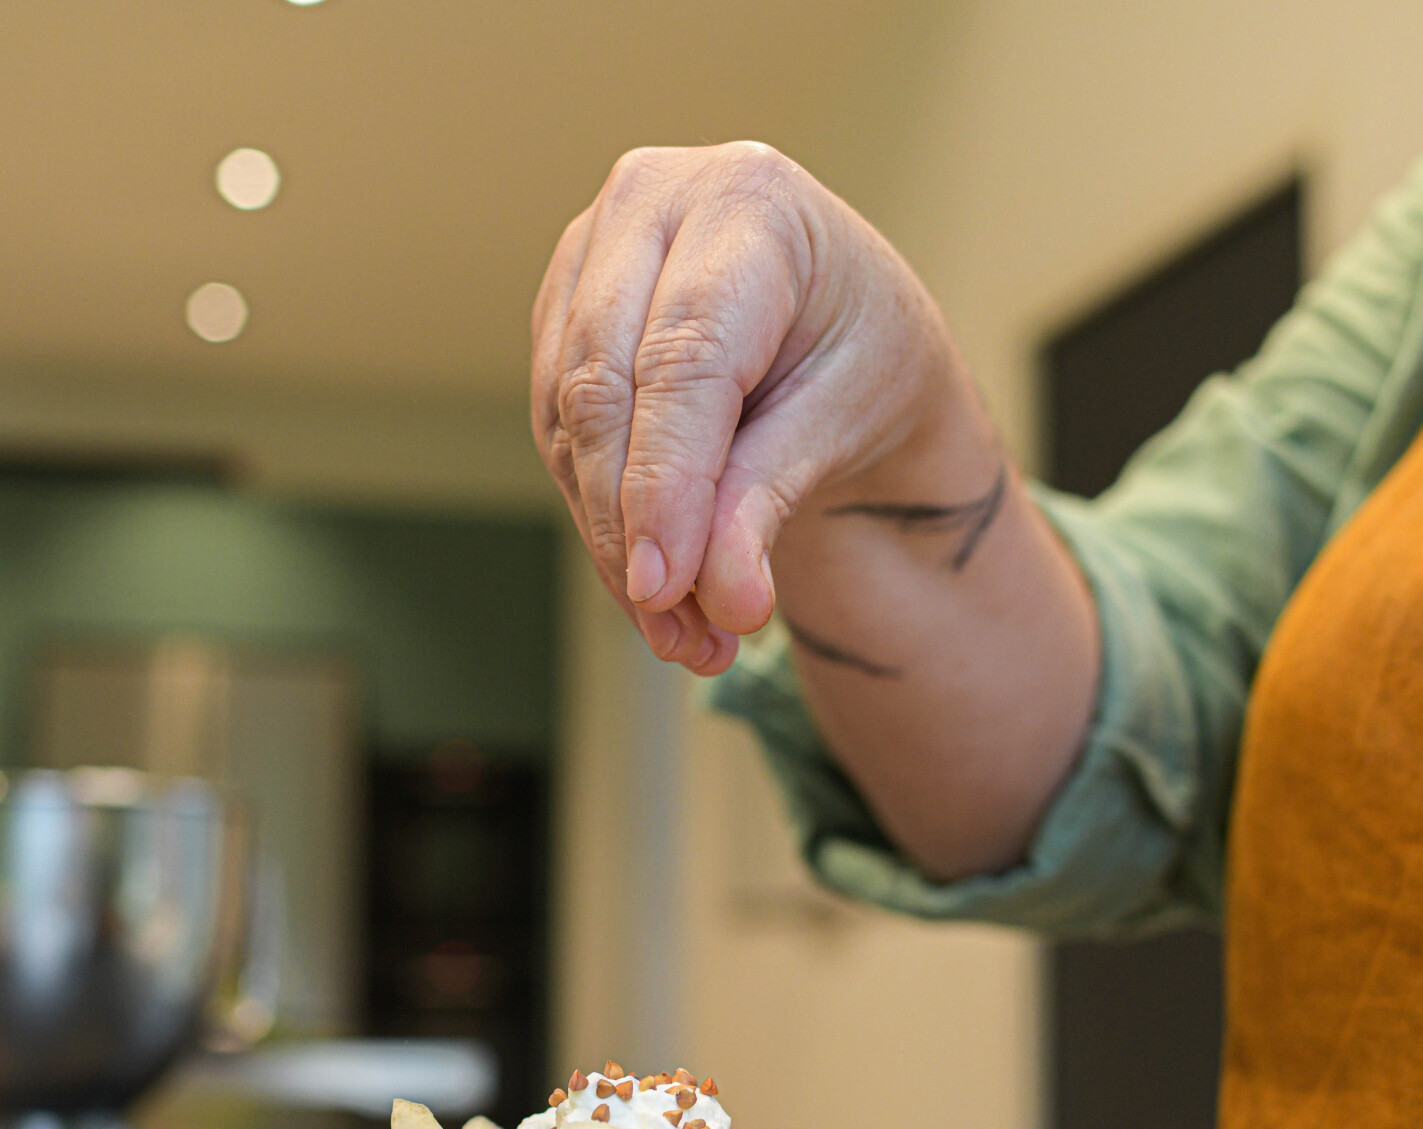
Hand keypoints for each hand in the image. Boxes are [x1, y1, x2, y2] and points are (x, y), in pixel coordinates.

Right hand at [530, 142, 975, 674]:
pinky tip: (655, 588)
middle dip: (632, 524)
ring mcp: (592, 253)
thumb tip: (719, 598)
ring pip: (567, 419)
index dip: (664, 482)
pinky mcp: (561, 314)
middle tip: (676, 630)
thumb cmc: (863, 356)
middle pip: (604, 382)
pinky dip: (600, 519)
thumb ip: (768, 499)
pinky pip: (559, 433)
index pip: (683, 358)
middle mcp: (653, 202)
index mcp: (749, 201)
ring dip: (613, 541)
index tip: (663, 586)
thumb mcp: (843, 422)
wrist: (844, 333)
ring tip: (686, 634)